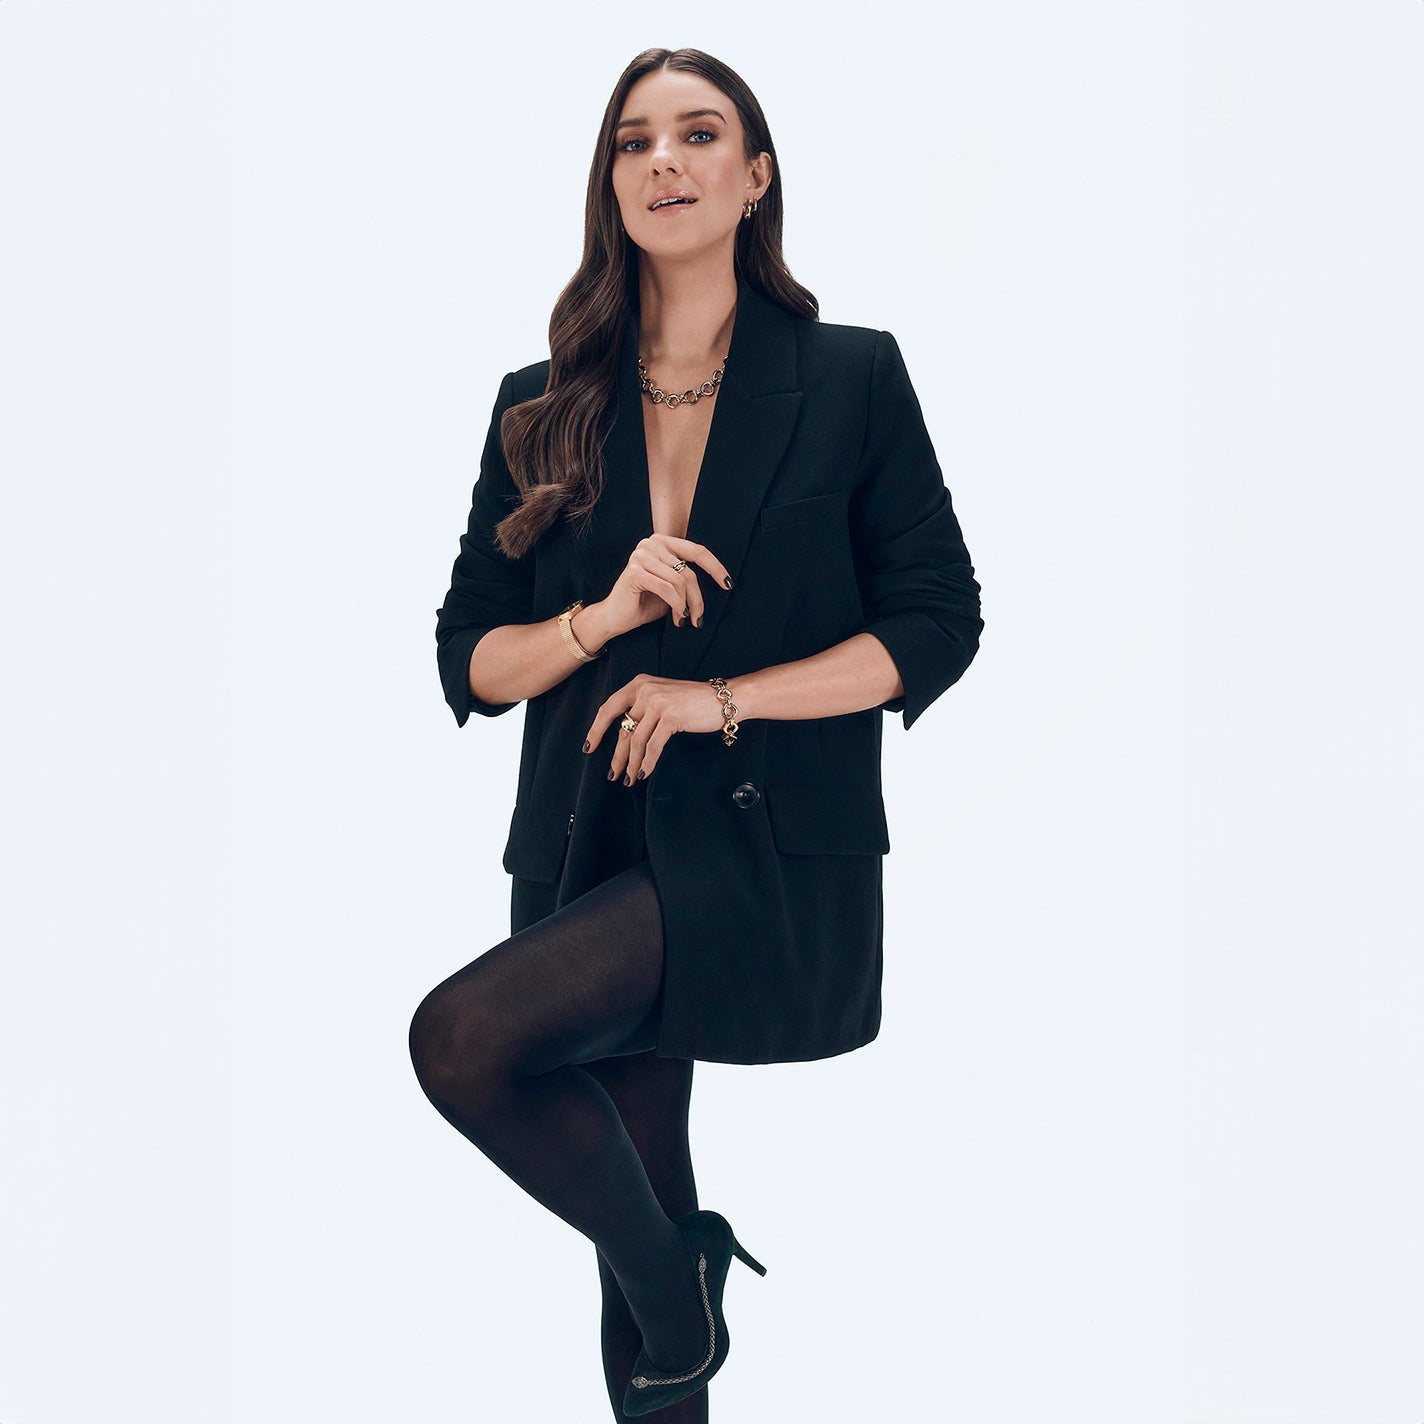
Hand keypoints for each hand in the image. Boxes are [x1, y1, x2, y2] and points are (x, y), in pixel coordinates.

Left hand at [583, 674, 729, 783]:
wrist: (722, 699)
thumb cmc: (692, 701)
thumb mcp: (661, 697)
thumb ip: (641, 709)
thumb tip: (622, 735)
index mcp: (639, 684)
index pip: (609, 708)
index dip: (596, 730)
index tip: (589, 747)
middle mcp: (645, 691)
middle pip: (622, 728)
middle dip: (616, 755)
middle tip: (612, 774)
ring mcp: (658, 703)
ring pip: (636, 740)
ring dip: (631, 763)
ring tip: (629, 779)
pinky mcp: (671, 717)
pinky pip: (653, 746)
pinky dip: (647, 762)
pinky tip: (644, 773)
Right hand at [601, 534, 732, 636]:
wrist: (615, 618)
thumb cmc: (645, 603)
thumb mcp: (672, 586)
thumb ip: (687, 576)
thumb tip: (721, 578)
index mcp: (662, 542)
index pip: (697, 551)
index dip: (716, 568)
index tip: (728, 585)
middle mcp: (650, 543)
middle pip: (689, 570)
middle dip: (698, 597)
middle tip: (700, 617)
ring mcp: (641, 555)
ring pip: (680, 581)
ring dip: (687, 605)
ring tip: (684, 619)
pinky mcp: (634, 572)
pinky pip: (668, 589)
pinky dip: (677, 606)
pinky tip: (678, 617)